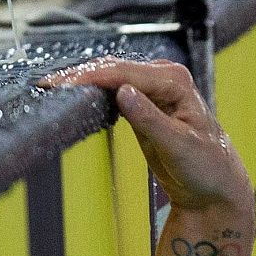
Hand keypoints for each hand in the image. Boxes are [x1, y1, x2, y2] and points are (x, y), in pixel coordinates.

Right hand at [41, 59, 253, 222]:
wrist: (213, 186)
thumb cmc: (206, 167)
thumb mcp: (178, 146)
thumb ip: (150, 120)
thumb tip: (123, 91)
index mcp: (176, 82)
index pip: (123, 72)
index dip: (88, 77)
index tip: (58, 84)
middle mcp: (164, 78)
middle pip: (111, 69)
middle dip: (77, 76)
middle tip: (42, 86)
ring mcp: (152, 88)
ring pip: (107, 76)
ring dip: (80, 81)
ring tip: (47, 88)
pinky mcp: (141, 102)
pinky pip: (109, 90)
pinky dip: (89, 91)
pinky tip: (69, 95)